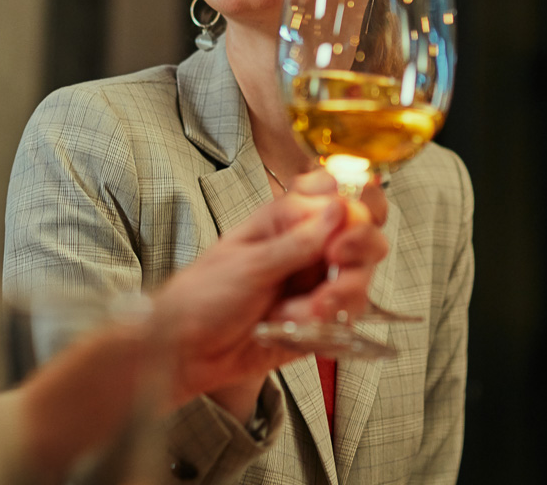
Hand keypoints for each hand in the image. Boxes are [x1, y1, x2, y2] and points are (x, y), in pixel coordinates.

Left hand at [157, 171, 386, 407]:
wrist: (183, 351)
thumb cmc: (202, 296)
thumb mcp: (248, 263)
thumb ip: (298, 242)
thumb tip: (339, 209)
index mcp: (286, 221)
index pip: (338, 195)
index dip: (357, 202)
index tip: (350, 218)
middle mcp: (306, 249)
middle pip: (363, 237)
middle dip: (359, 249)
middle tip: (337, 260)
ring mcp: (313, 285)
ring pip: (359, 281)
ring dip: (341, 295)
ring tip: (306, 310)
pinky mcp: (317, 322)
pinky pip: (345, 320)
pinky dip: (328, 325)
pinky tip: (296, 326)